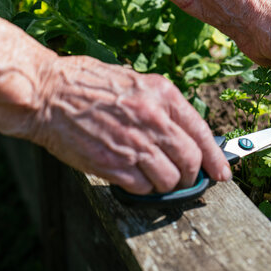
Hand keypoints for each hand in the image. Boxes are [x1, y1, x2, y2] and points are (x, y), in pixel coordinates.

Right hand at [31, 56, 231, 193]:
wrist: (48, 94)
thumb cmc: (88, 85)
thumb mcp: (136, 82)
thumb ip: (163, 106)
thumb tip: (184, 133)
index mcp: (163, 94)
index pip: (202, 132)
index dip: (216, 157)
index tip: (222, 172)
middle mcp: (154, 119)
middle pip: (191, 160)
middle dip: (192, 175)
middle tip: (184, 177)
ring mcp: (134, 144)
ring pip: (170, 179)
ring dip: (166, 183)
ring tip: (153, 175)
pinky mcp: (114, 165)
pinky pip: (144, 188)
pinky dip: (143, 187)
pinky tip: (133, 176)